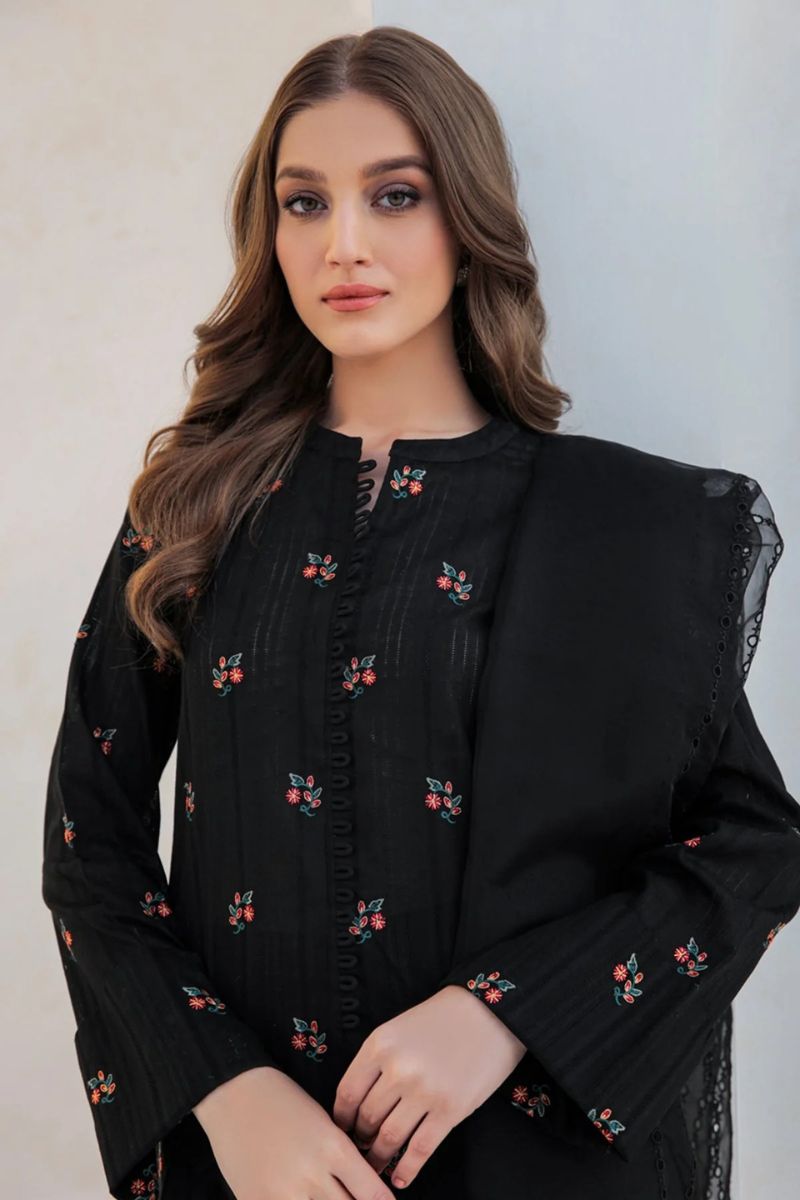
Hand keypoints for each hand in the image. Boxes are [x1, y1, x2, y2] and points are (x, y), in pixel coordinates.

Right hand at [193, 1065, 394, 1199]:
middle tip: (355, 1198)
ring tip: (324, 1195)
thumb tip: (364, 1191)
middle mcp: (312, 1174)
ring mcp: (282, 1193)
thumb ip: (343, 1160)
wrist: (235, 1094)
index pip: (372, 1194)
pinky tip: (300, 1198)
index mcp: (333, 1148)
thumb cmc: (284, 1102)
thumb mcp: (324, 1124)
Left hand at [331, 985, 526, 1188]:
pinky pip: (420, 1149)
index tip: (343, 1129)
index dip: (342, 1119)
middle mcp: (398, 1069)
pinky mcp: (450, 1110)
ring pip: (389, 1138)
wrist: (488, 1013)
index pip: (348, 1093)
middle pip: (367, 1118)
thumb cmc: (441, 1020)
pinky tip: (400, 1178)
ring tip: (376, 1165)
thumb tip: (359, 1104)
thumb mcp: (398, 1029)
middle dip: (361, 1139)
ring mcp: (424, 1091)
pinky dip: (407, 1169)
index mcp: (380, 1044)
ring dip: (379, 1157)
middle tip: (361, 1147)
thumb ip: (376, 1061)